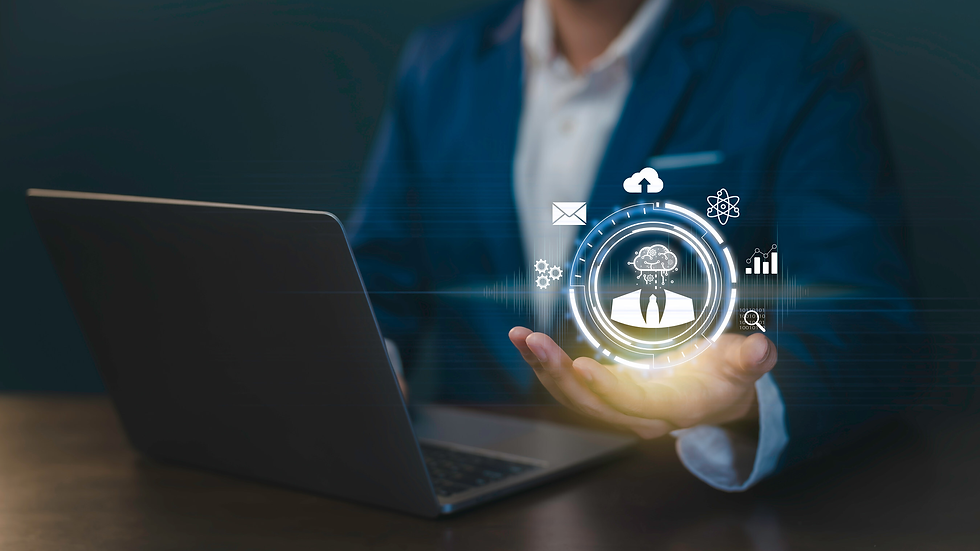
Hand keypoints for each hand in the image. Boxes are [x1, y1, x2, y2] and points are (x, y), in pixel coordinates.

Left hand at [508, 327, 776, 438]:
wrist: (714, 393)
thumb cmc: (725, 376)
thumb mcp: (742, 364)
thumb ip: (750, 359)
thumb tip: (763, 350)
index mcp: (669, 409)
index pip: (632, 404)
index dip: (607, 389)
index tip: (582, 366)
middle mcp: (635, 414)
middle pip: (589, 402)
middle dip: (558, 373)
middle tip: (535, 341)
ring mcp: (614, 404)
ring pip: (571, 394)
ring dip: (542, 366)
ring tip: (520, 336)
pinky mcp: (601, 391)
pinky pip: (567, 383)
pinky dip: (544, 363)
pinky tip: (526, 340)